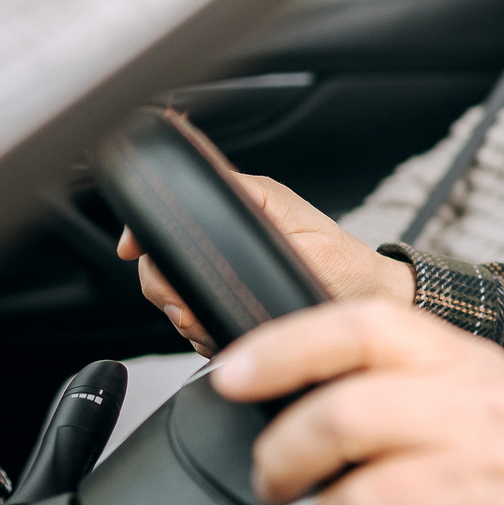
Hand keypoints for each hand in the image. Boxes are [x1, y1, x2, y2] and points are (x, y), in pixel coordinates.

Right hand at [116, 174, 412, 354]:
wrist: (370, 310)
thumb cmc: (343, 265)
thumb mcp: (289, 219)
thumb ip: (240, 198)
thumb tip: (199, 170)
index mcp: (240, 209)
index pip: (169, 217)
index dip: (145, 235)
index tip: (134, 250)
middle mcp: (231, 240)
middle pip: (161, 263)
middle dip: (167, 288)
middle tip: (189, 307)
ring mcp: (231, 274)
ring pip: (173, 297)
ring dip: (186, 315)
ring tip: (213, 322)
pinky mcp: (235, 305)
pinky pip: (196, 320)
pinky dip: (203, 331)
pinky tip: (223, 334)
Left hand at [218, 300, 503, 504]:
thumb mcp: (490, 401)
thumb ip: (411, 389)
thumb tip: (296, 400)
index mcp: (469, 362)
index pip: (363, 325)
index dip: (284, 345)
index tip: (229, 374)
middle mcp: (481, 408)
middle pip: (346, 414)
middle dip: (283, 457)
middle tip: (273, 483)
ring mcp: (495, 476)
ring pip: (362, 500)